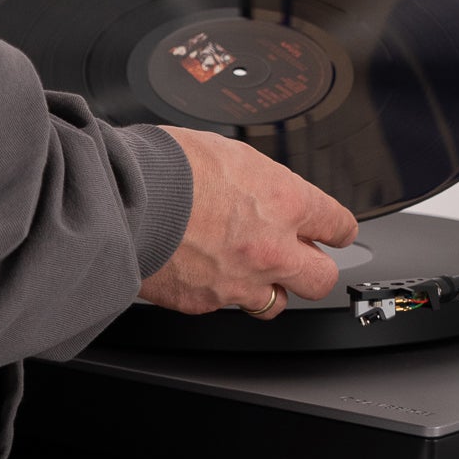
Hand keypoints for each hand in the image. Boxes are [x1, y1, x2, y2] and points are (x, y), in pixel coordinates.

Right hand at [139, 129, 357, 318]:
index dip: (337, 228)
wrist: (122, 198)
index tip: (334, 231)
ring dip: (269, 288)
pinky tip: (202, 272)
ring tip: (249, 272)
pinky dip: (218, 293)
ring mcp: (240, 282)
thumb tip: (261, 188)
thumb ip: (257, 180)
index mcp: (284, 202)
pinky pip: (225, 305)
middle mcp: (271, 248)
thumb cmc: (167, 166)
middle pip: (321, 278)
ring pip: (276, 303)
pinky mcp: (205, 303)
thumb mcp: (228, 152)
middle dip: (313, 268)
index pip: (337, 224)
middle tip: (301, 259)